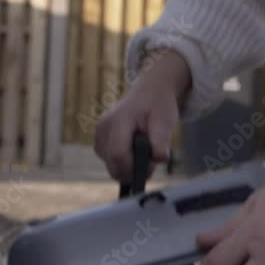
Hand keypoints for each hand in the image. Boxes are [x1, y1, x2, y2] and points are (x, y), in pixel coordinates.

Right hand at [94, 50, 190, 180]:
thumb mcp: (165, 120)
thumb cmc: (157, 105)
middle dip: (132, 170)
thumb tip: (159, 159)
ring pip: (110, 165)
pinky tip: (133, 151)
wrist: (148, 93)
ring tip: (143, 152)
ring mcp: (98, 134)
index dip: (133, 167)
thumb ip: (161, 140)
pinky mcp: (98, 140)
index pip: (118, 153)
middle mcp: (103, 128)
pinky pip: (108, 160)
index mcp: (119, 120)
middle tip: (150, 163)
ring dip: (127, 166)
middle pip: (112, 163)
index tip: (150, 166)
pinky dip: (121, 162)